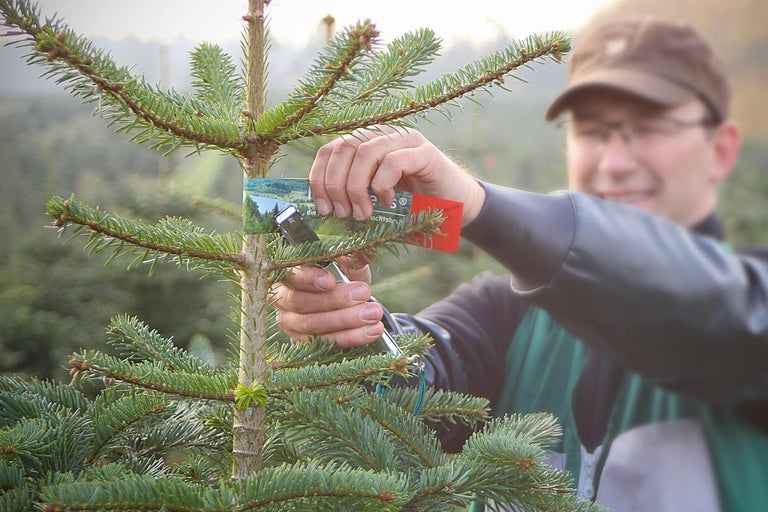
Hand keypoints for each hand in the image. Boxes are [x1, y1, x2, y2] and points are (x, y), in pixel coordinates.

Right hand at [271, 257, 386, 347]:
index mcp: (288, 272)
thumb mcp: (348, 265)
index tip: (331, 282)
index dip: (308, 279)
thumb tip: (361, 252)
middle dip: (334, 300)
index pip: (290, 274)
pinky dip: (350, 337)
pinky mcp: (303, 342)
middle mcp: (283, 298)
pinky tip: (371, 331)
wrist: (347, 304)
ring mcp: (290, 322)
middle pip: (300, 301)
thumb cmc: (341, 278)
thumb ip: (353, 258)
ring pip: (312, 325)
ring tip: (372, 314)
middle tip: (363, 294)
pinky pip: (324, 343)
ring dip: (346, 320)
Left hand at [309, 126, 485, 224]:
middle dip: (336, 185)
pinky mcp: (424, 152)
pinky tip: (387, 201)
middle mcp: (383, 134)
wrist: (453, 206)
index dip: (320, 177)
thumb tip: (320, 208)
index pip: (330, 149)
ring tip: (363, 213)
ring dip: (357, 188)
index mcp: (366, 142)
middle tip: (343, 214)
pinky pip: (393, 162)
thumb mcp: (372, 199)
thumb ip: (350, 195)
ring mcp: (405, 139)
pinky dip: (383, 185)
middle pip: (344, 148)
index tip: (322, 207)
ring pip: (365, 153)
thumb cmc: (410, 205)